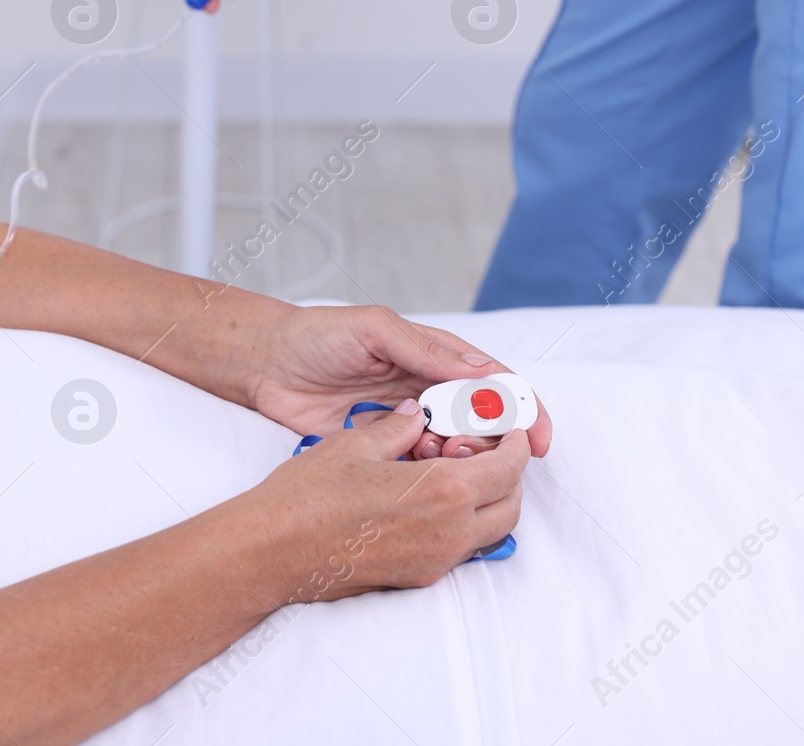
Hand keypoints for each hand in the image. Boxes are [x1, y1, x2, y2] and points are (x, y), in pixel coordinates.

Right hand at [240, 400, 529, 598]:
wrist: (271, 552)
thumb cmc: (307, 497)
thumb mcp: (355, 444)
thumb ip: (397, 428)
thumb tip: (416, 416)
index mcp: (441, 492)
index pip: (508, 468)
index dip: (515, 444)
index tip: (511, 429)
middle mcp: (447, 533)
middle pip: (510, 506)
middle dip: (509, 475)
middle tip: (489, 449)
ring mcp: (432, 561)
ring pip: (488, 532)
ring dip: (487, 502)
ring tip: (457, 473)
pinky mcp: (415, 578)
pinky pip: (459, 550)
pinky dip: (462, 523)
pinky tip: (429, 500)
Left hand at [245, 304, 552, 459]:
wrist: (267, 364)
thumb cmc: (319, 336)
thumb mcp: (375, 330)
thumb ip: (425, 350)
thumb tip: (481, 371)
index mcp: (436, 356)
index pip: (495, 383)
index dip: (523, 411)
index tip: (537, 440)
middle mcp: (429, 390)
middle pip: (481, 424)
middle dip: (489, 443)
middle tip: (468, 452)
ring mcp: (407, 422)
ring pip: (452, 450)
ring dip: (455, 460)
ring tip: (435, 457)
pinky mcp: (381, 447)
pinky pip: (415, 467)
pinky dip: (424, 474)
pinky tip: (412, 472)